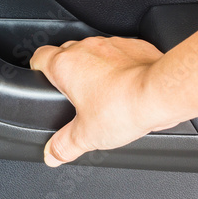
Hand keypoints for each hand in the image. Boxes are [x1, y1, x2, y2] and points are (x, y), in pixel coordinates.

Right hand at [30, 37, 178, 166]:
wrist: (160, 91)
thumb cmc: (123, 106)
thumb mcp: (86, 135)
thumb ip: (64, 146)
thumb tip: (52, 154)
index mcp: (66, 65)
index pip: (39, 56)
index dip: (37, 68)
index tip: (41, 77)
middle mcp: (85, 49)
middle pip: (65, 52)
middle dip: (67, 69)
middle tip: (74, 92)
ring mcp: (110, 44)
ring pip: (93, 51)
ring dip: (93, 65)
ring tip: (103, 89)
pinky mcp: (133, 45)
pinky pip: (119, 52)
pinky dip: (118, 64)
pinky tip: (126, 83)